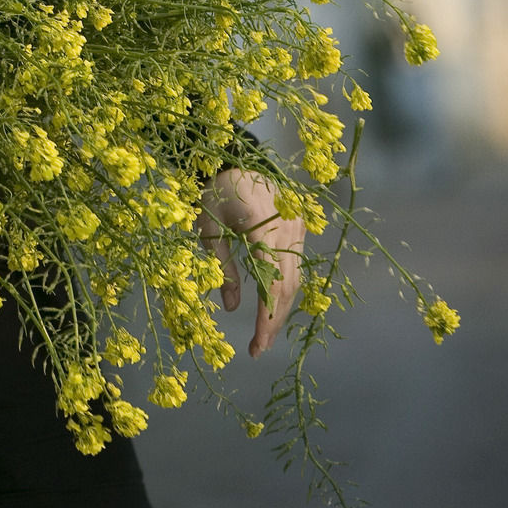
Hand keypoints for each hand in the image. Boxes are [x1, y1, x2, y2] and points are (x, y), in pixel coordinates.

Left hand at [198, 167, 304, 355]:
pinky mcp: (299, 227)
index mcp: (261, 224)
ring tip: (264, 336)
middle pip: (287, 287)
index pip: (271, 283)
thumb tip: (231, 308)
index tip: (256, 346)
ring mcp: (297, 227)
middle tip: (258, 349)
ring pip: (295, 279)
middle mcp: (287, 227)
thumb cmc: (215, 191)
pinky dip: (285, 290)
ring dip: (281, 310)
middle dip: (274, 322)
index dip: (265, 319)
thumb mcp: (208, 227)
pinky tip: (273, 308)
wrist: (236, 158)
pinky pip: (296, 265)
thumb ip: (223, 266)